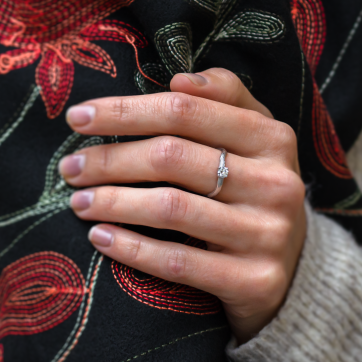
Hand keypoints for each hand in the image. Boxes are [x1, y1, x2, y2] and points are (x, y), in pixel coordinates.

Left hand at [59, 69, 305, 343]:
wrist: (291, 268)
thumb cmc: (256, 194)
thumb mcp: (255, 141)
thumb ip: (227, 100)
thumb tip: (179, 81)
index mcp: (273, 139)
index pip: (187, 111)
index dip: (127, 111)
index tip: (79, 119)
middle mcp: (277, 183)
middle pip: (173, 157)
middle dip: (110, 159)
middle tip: (71, 168)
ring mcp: (268, 234)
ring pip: (172, 208)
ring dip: (112, 202)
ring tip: (79, 202)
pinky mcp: (255, 280)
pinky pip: (178, 262)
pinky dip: (131, 248)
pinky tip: (100, 238)